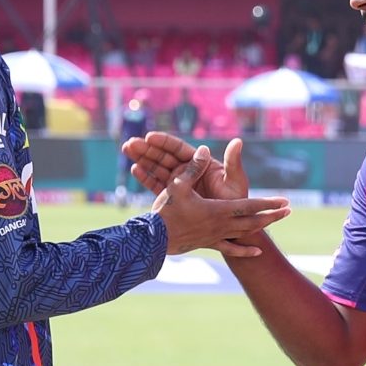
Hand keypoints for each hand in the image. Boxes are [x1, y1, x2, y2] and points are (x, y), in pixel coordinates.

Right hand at [123, 132, 248, 199]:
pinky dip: (147, 177)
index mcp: (202, 165)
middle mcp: (190, 172)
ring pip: (158, 169)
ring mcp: (181, 185)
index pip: (179, 150)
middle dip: (147, 149)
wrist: (230, 228)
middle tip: (130, 143)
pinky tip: (135, 169)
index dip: (164, 142)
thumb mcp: (233, 182)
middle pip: (165, 157)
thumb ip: (231, 162)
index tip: (149, 137)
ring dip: (143, 159)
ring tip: (127, 149)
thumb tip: (238, 141)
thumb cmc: (235, 202)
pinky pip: (158, 185)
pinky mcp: (175, 198)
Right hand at [151, 145, 288, 256]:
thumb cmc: (166, 212)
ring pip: (244, 233)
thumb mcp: (178, 186)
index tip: (285, 201)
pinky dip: (245, 251)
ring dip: (261, 227)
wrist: (154, 240)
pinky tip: (256, 252)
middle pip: (253, 221)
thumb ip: (194, 168)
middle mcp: (221, 225)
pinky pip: (230, 249)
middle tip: (288, 212)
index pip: (249, 206)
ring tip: (273, 222)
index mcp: (218, 210)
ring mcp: (216, 237)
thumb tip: (205, 149)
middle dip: (272, 216)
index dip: (268, 203)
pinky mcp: (208, 244)